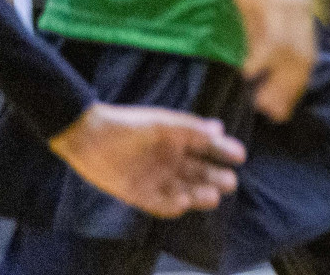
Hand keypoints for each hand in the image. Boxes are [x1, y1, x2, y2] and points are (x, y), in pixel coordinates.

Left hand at [48, 102, 244, 217]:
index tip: (240, 156)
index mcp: (179, 140)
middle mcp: (171, 160)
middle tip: (229, 183)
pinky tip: (184, 203)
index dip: (224, 151)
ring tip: (213, 196)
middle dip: (216, 178)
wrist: (89, 138)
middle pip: (199, 172)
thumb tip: (219, 128)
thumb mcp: (162, 124)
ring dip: (199, 194)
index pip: (208, 147)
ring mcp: (155, 178)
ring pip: (184, 189)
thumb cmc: (130, 125)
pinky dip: (173, 205)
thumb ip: (190, 129)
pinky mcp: (138, 194)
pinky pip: (160, 204)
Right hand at [188, 0, 316, 120]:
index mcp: (303, 9)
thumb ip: (262, 30)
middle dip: (289, 90)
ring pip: (288, 54)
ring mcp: (288, 5)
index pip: (307, 55)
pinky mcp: (269, 0)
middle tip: (275, 114)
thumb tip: (258, 62)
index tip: (285, 104)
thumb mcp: (259, 3)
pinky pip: (268, 38)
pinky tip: (249, 73)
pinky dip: (260, 60)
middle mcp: (302, 8)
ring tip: (262, 102)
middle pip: (302, 59)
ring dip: (275, 82)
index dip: (297, 83)